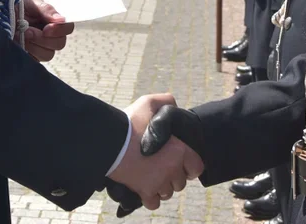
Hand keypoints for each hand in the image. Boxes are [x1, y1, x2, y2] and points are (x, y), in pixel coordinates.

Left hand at [23, 0, 73, 62]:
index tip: (47, 28)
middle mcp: (50, 36)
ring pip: (48, 54)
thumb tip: (61, 19)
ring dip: (34, 45)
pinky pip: (35, 61)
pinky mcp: (31, 57)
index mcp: (53, 22)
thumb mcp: (31, 3)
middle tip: (28, 31)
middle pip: (59, 44)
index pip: (68, 28)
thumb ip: (46, 10)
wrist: (0, 14)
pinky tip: (19, 43)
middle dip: (44, 39)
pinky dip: (27, 52)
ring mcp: (41, 47)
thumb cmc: (18, 6)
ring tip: (21, 35)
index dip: (60, 30)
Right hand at [106, 94, 203, 212]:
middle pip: (181, 182)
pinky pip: (154, 203)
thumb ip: (166, 101)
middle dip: (174, 176)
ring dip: (162, 187)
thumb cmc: (129, 122)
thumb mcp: (149, 103)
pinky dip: (151, 198)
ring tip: (153, 176)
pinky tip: (146, 188)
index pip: (196, 167)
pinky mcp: (143, 191)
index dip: (190, 166)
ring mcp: (158, 182)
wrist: (109, 141)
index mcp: (179, 150)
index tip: (182, 163)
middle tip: (162, 167)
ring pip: (168, 193)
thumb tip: (173, 104)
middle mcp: (172, 168)